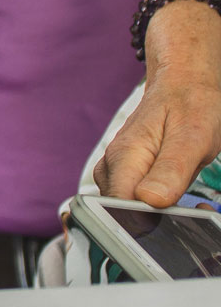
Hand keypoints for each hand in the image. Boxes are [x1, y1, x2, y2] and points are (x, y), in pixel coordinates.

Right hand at [94, 41, 220, 208]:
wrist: (183, 82)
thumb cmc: (189, 104)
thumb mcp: (192, 137)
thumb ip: (170, 170)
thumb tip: (151, 201)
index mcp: (125, 157)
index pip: (119, 208)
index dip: (147, 224)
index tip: (178, 222)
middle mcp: (113, 165)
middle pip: (121, 213)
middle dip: (157, 223)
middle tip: (194, 212)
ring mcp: (115, 170)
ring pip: (127, 210)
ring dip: (159, 216)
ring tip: (190, 203)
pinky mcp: (124, 173)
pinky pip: (133, 201)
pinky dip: (157, 207)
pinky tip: (178, 198)